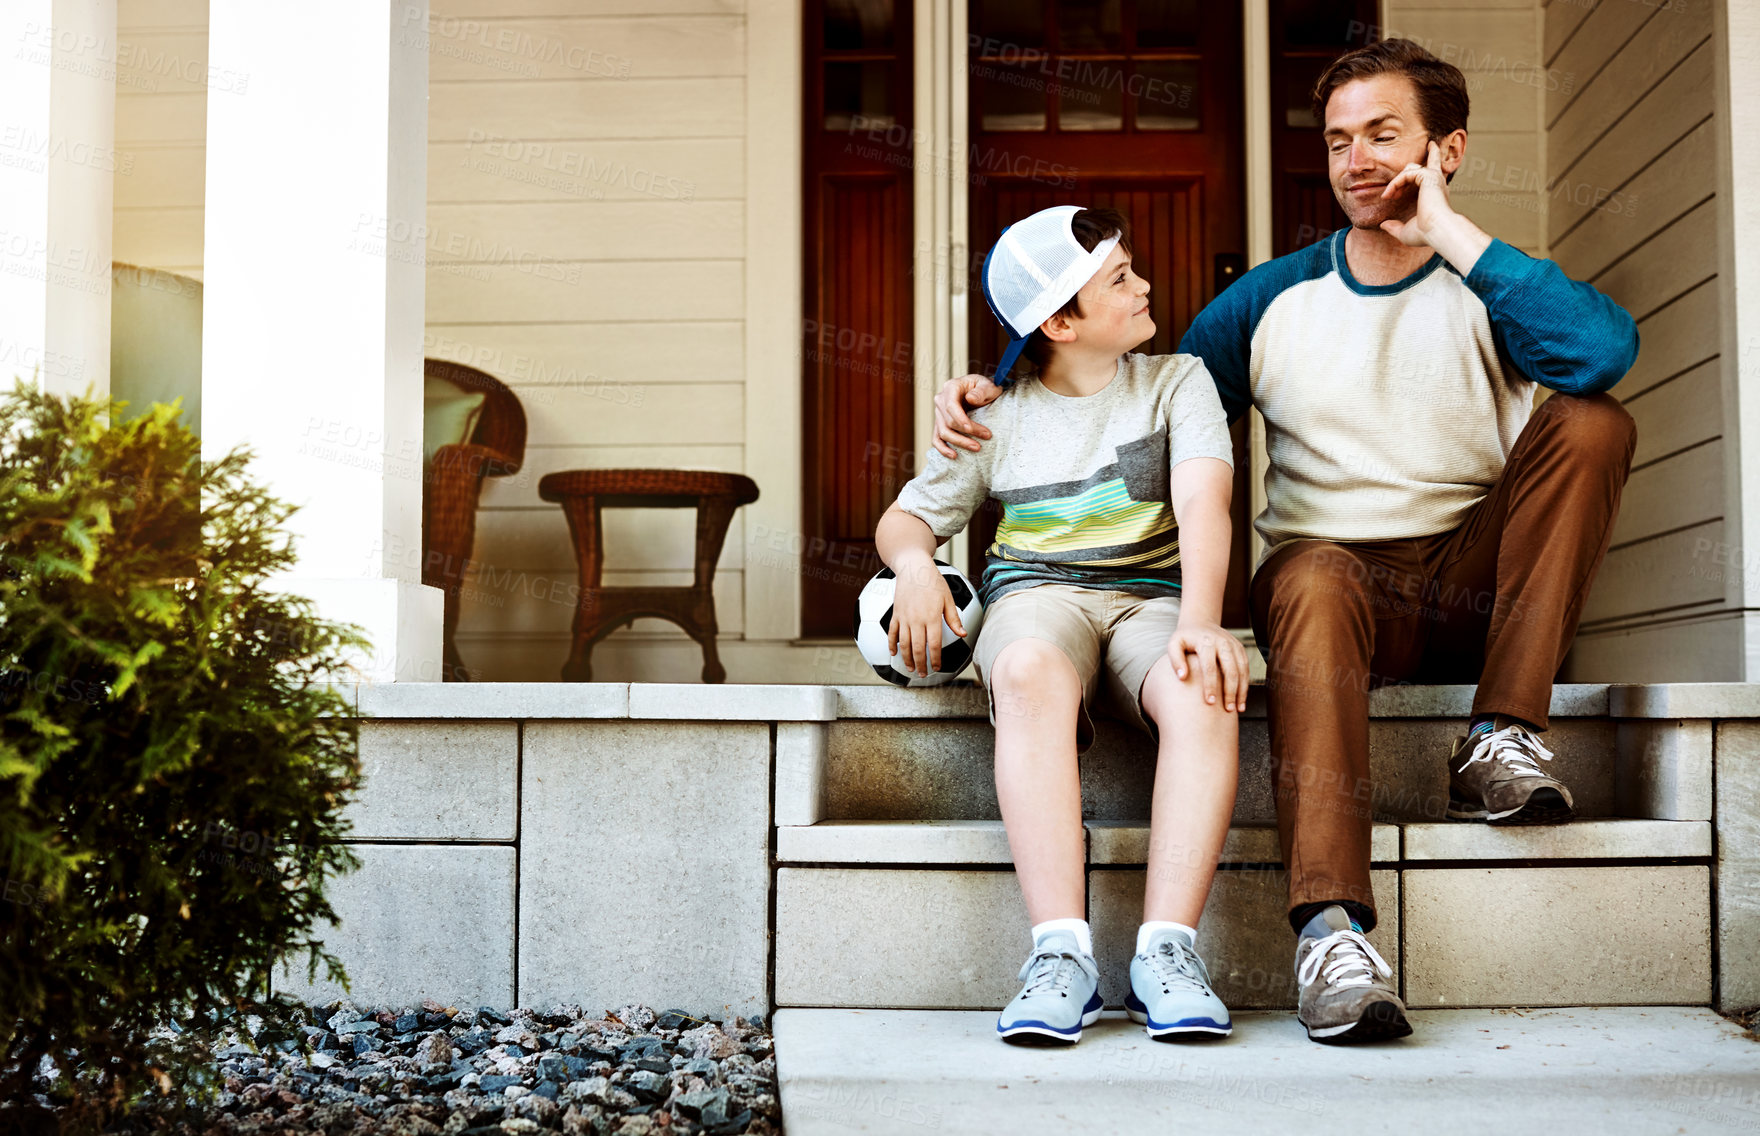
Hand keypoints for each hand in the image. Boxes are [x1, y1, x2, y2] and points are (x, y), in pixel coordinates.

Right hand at [886, 558, 966, 676]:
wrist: (913, 567)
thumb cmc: (933, 581)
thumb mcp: (948, 599)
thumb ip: (953, 618)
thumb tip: (963, 634)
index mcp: (932, 617)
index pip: (933, 645)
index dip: (935, 659)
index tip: (937, 668)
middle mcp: (917, 620)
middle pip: (917, 648)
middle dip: (921, 664)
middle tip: (923, 674)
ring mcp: (904, 618)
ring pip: (903, 644)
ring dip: (907, 658)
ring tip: (910, 668)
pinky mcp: (896, 614)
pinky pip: (892, 633)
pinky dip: (891, 644)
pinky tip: (893, 653)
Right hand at [932, 374, 1002, 458]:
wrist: (981, 391)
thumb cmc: (985, 388)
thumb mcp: (989, 385)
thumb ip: (982, 391)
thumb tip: (970, 399)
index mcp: (951, 387)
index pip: (951, 406)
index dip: (960, 419)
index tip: (971, 429)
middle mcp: (941, 400)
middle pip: (948, 421)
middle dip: (966, 433)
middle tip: (986, 437)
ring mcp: (938, 413)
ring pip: (943, 432)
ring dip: (959, 442)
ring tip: (977, 448)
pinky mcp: (940, 424)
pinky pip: (936, 439)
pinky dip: (943, 449)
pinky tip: (954, 455)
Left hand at [1165, 618, 1248, 711]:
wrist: (1200, 622)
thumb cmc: (1184, 638)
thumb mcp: (1174, 644)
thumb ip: (1175, 660)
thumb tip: (1183, 678)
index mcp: (1206, 642)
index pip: (1210, 667)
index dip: (1210, 685)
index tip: (1210, 702)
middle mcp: (1223, 642)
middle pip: (1230, 669)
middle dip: (1230, 691)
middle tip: (1228, 709)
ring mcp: (1234, 645)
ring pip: (1242, 670)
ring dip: (1242, 690)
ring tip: (1238, 709)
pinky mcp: (1240, 649)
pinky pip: (1246, 668)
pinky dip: (1246, 684)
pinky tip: (1242, 699)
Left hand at [1378, 141, 1457, 248]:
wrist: (1437, 231)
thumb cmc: (1426, 234)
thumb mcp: (1406, 231)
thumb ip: (1395, 227)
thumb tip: (1383, 225)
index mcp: (1436, 194)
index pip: (1433, 177)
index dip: (1429, 169)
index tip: (1425, 163)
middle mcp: (1438, 184)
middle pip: (1433, 161)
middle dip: (1432, 153)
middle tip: (1430, 144)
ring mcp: (1434, 178)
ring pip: (1411, 169)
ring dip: (1396, 182)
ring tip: (1387, 196)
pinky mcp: (1427, 176)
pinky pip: (1405, 174)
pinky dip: (1394, 184)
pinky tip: (1388, 195)